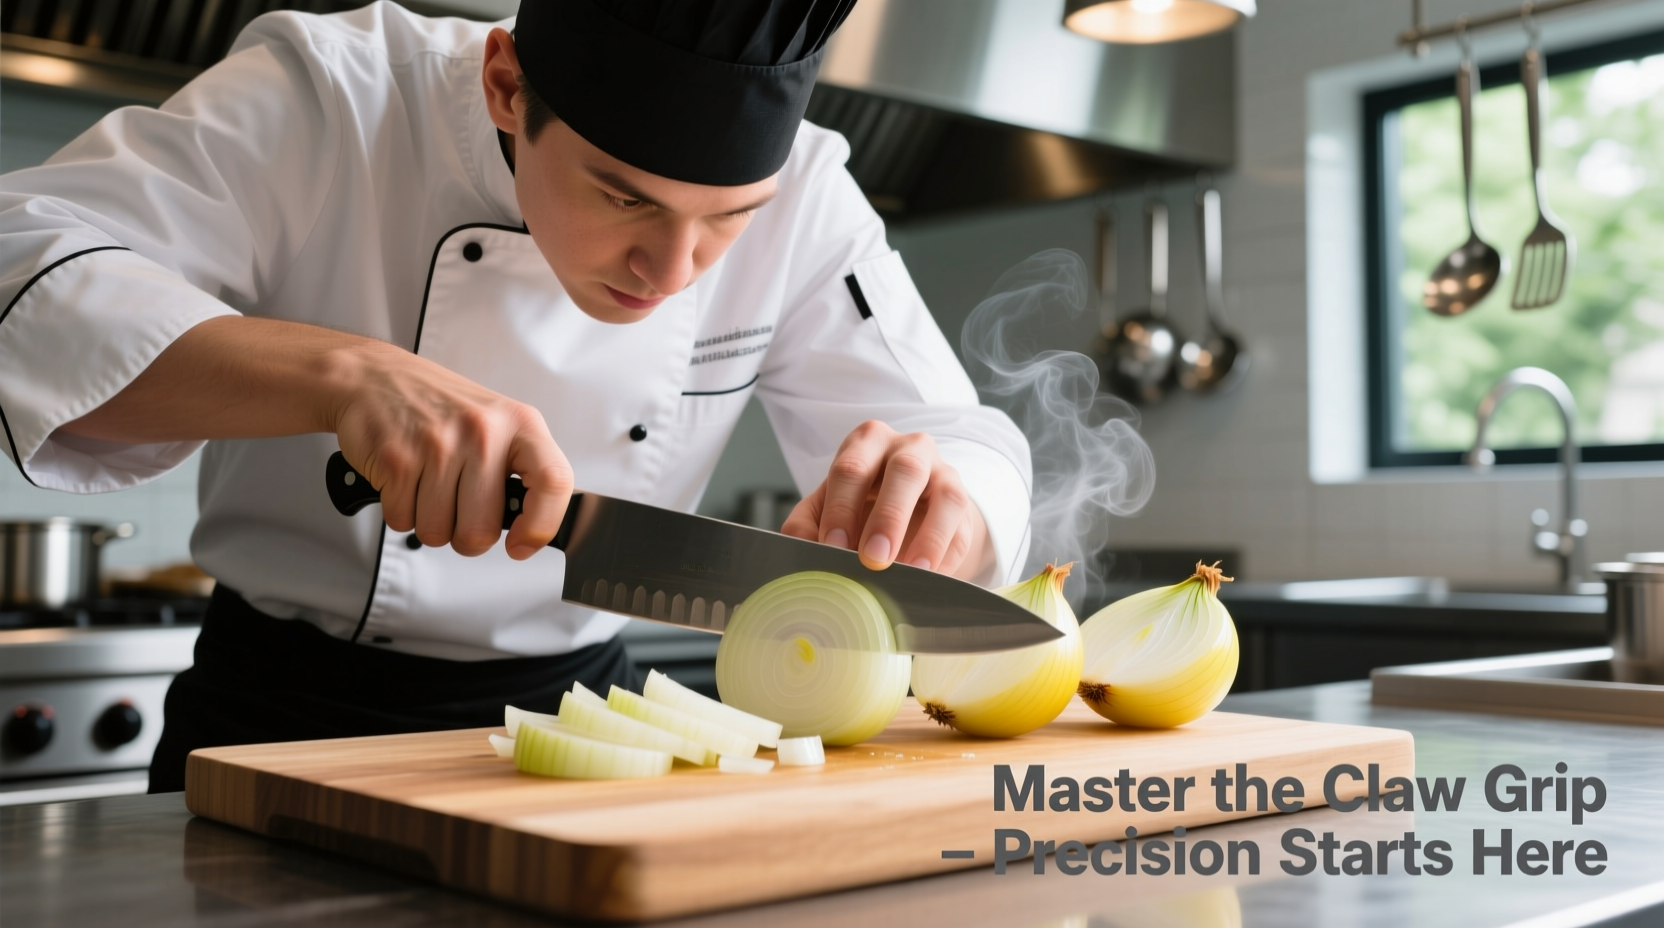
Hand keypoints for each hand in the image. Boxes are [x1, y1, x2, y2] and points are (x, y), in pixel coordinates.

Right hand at [330, 342, 573, 559]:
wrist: (373, 376)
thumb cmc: (440, 406)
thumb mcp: (497, 422)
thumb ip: (522, 469)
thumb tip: (536, 527)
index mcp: (520, 424)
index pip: (553, 482)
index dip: (542, 526)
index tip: (522, 544)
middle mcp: (483, 432)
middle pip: (482, 530)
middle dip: (466, 537)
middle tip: (458, 511)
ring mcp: (438, 445)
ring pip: (438, 532)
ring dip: (430, 523)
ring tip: (428, 486)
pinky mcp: (396, 459)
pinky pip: (403, 521)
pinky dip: (401, 512)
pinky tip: (404, 480)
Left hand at [781, 421, 991, 580]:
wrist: (903, 508)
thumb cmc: (858, 503)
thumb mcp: (825, 507)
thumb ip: (807, 524)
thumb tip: (801, 546)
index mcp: (867, 442)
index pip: (852, 468)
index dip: (841, 508)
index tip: (833, 546)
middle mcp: (909, 449)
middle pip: (905, 472)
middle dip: (888, 518)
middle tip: (873, 559)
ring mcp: (943, 473)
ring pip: (946, 496)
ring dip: (930, 538)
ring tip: (913, 572)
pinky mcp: (964, 504)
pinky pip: (962, 529)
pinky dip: (947, 556)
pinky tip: (932, 578)